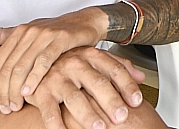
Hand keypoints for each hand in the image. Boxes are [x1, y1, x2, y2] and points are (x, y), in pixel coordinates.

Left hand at [0, 9, 102, 113]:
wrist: (86, 22)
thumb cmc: (56, 32)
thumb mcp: (29, 33)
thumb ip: (3, 36)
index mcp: (19, 32)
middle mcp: (29, 32)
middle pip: (8, 67)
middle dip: (4, 91)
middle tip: (5, 108)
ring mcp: (45, 35)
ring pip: (22, 66)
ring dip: (16, 89)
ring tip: (16, 105)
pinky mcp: (61, 39)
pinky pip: (43, 61)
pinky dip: (34, 78)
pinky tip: (29, 92)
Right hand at [23, 47, 145, 128]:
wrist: (37, 61)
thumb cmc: (71, 63)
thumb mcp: (96, 59)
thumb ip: (119, 67)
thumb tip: (142, 77)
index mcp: (92, 56)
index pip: (115, 70)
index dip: (127, 85)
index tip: (137, 101)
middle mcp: (76, 64)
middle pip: (97, 84)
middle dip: (111, 101)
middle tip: (121, 117)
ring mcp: (58, 77)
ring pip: (75, 98)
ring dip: (87, 115)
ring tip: (98, 127)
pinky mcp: (41, 91)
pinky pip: (49, 110)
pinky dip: (57, 124)